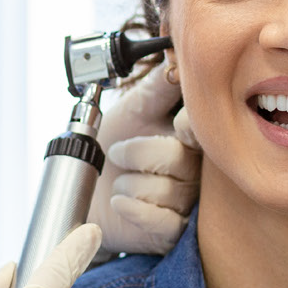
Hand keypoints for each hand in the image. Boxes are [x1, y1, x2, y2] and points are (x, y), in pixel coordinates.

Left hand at [86, 70, 199, 255]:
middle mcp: (195, 170)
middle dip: (138, 153)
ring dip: (131, 183)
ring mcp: (186, 203)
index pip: (203, 128)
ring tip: (121, 180)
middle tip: (118, 152)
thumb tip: (178, 56)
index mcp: (191, 137)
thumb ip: (159, 85)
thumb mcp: (133, 108)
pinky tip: (121, 200)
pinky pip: (164, 221)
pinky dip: (135, 208)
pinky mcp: (173, 232)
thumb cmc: (109, 147)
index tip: (171, 122)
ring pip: (168, 190)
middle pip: (179, 157)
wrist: (85, 191)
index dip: (186, 125)